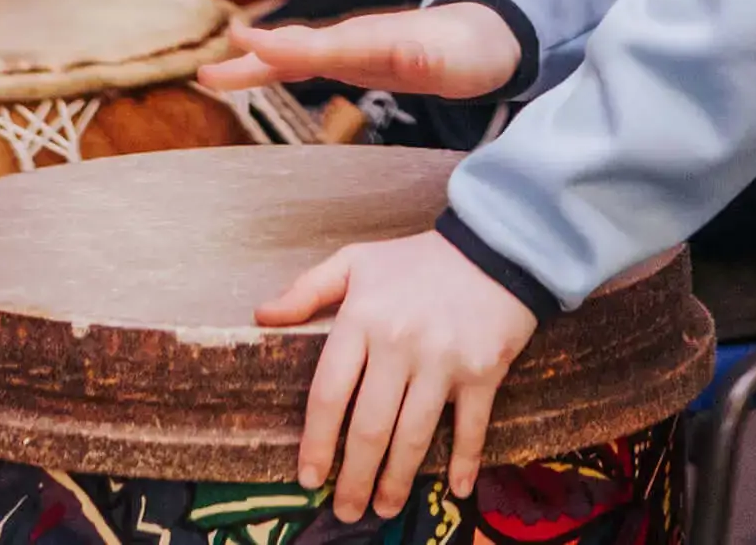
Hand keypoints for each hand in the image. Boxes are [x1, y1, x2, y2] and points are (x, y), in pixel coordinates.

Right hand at [197, 3, 523, 102]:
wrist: (487, 36)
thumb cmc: (469, 52)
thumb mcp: (450, 62)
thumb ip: (424, 59)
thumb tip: (406, 59)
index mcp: (370, 40)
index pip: (318, 47)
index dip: (282, 48)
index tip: (242, 44)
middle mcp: (354, 40)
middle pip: (294, 50)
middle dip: (252, 61)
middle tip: (205, 72)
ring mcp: (352, 47)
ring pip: (294, 55)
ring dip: (255, 64)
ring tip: (213, 75)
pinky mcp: (357, 58)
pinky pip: (307, 62)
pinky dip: (278, 65)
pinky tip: (262, 70)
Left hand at [258, 229, 537, 519]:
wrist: (493, 245)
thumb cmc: (417, 261)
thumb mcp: (357, 261)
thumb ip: (308, 290)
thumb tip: (262, 316)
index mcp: (362, 317)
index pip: (329, 393)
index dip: (316, 442)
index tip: (310, 478)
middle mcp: (400, 342)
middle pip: (369, 427)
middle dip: (355, 478)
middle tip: (346, 510)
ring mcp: (443, 359)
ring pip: (413, 436)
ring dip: (396, 481)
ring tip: (383, 508)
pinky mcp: (483, 370)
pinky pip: (471, 426)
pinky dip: (464, 461)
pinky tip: (456, 489)